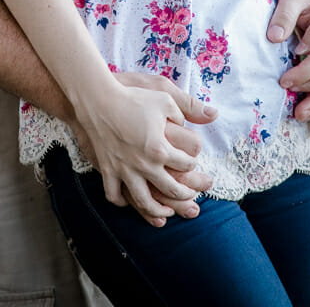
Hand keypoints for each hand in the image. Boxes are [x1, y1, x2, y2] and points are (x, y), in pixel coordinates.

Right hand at [116, 72, 215, 223]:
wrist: (98, 100)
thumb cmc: (133, 97)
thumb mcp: (165, 96)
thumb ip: (189, 107)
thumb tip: (210, 115)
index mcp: (160, 148)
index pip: (185, 163)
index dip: (193, 162)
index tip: (193, 160)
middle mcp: (144, 165)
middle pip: (170, 189)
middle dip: (185, 194)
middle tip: (192, 194)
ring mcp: (124, 170)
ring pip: (144, 201)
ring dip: (158, 210)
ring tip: (167, 212)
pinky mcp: (107, 170)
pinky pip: (114, 195)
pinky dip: (122, 202)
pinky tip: (129, 201)